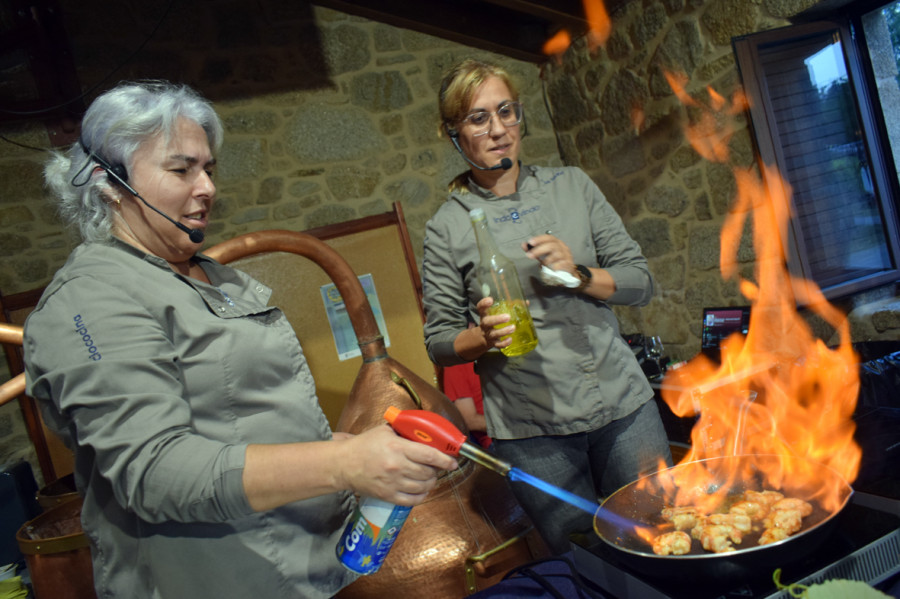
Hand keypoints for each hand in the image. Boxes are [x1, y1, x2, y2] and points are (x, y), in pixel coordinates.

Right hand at [336, 424, 457, 505]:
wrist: (343, 465)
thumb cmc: (364, 445)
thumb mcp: (384, 431)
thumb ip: (404, 431)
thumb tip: (425, 432)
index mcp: (397, 448)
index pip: (429, 455)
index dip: (445, 460)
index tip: (453, 462)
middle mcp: (397, 467)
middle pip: (428, 472)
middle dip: (437, 470)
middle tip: (437, 467)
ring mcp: (393, 484)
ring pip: (423, 487)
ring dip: (430, 482)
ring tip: (428, 476)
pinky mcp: (388, 496)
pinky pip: (413, 500)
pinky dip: (421, 495)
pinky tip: (421, 489)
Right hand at [475, 296, 514, 350]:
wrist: (484, 337)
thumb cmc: (494, 321)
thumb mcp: (497, 313)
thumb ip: (510, 307)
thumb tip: (526, 303)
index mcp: (485, 314)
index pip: (480, 307)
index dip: (484, 304)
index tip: (490, 300)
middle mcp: (485, 324)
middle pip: (487, 322)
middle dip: (497, 320)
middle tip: (508, 317)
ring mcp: (488, 334)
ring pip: (494, 334)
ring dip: (503, 331)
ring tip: (513, 328)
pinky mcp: (493, 343)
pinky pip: (498, 344)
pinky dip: (504, 343)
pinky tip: (510, 340)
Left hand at [524, 233, 575, 274]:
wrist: (566, 272)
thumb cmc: (554, 261)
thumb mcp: (543, 254)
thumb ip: (533, 249)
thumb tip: (524, 245)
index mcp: (557, 243)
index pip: (549, 238)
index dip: (539, 239)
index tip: (530, 242)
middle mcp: (562, 248)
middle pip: (552, 246)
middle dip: (539, 250)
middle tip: (530, 255)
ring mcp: (566, 256)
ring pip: (556, 255)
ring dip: (546, 260)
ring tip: (542, 263)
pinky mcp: (568, 265)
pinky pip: (561, 265)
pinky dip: (554, 266)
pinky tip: (551, 268)